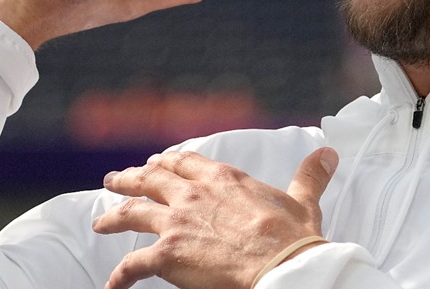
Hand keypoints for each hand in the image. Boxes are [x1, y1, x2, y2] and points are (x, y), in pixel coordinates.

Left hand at [93, 148, 338, 288]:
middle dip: (130, 179)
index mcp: (223, 178)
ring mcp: (176, 223)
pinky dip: (120, 275)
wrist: (280, 266)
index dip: (168, 162)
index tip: (157, 163)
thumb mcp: (302, 200)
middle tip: (115, 180)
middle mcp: (193, 194)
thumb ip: (309, 176)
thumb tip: (327, 154)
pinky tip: (113, 283)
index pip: (186, 162)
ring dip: (114, 216)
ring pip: (133, 213)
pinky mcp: (167, 255)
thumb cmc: (292, 237)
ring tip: (102, 221)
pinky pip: (133, 265)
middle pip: (151, 180)